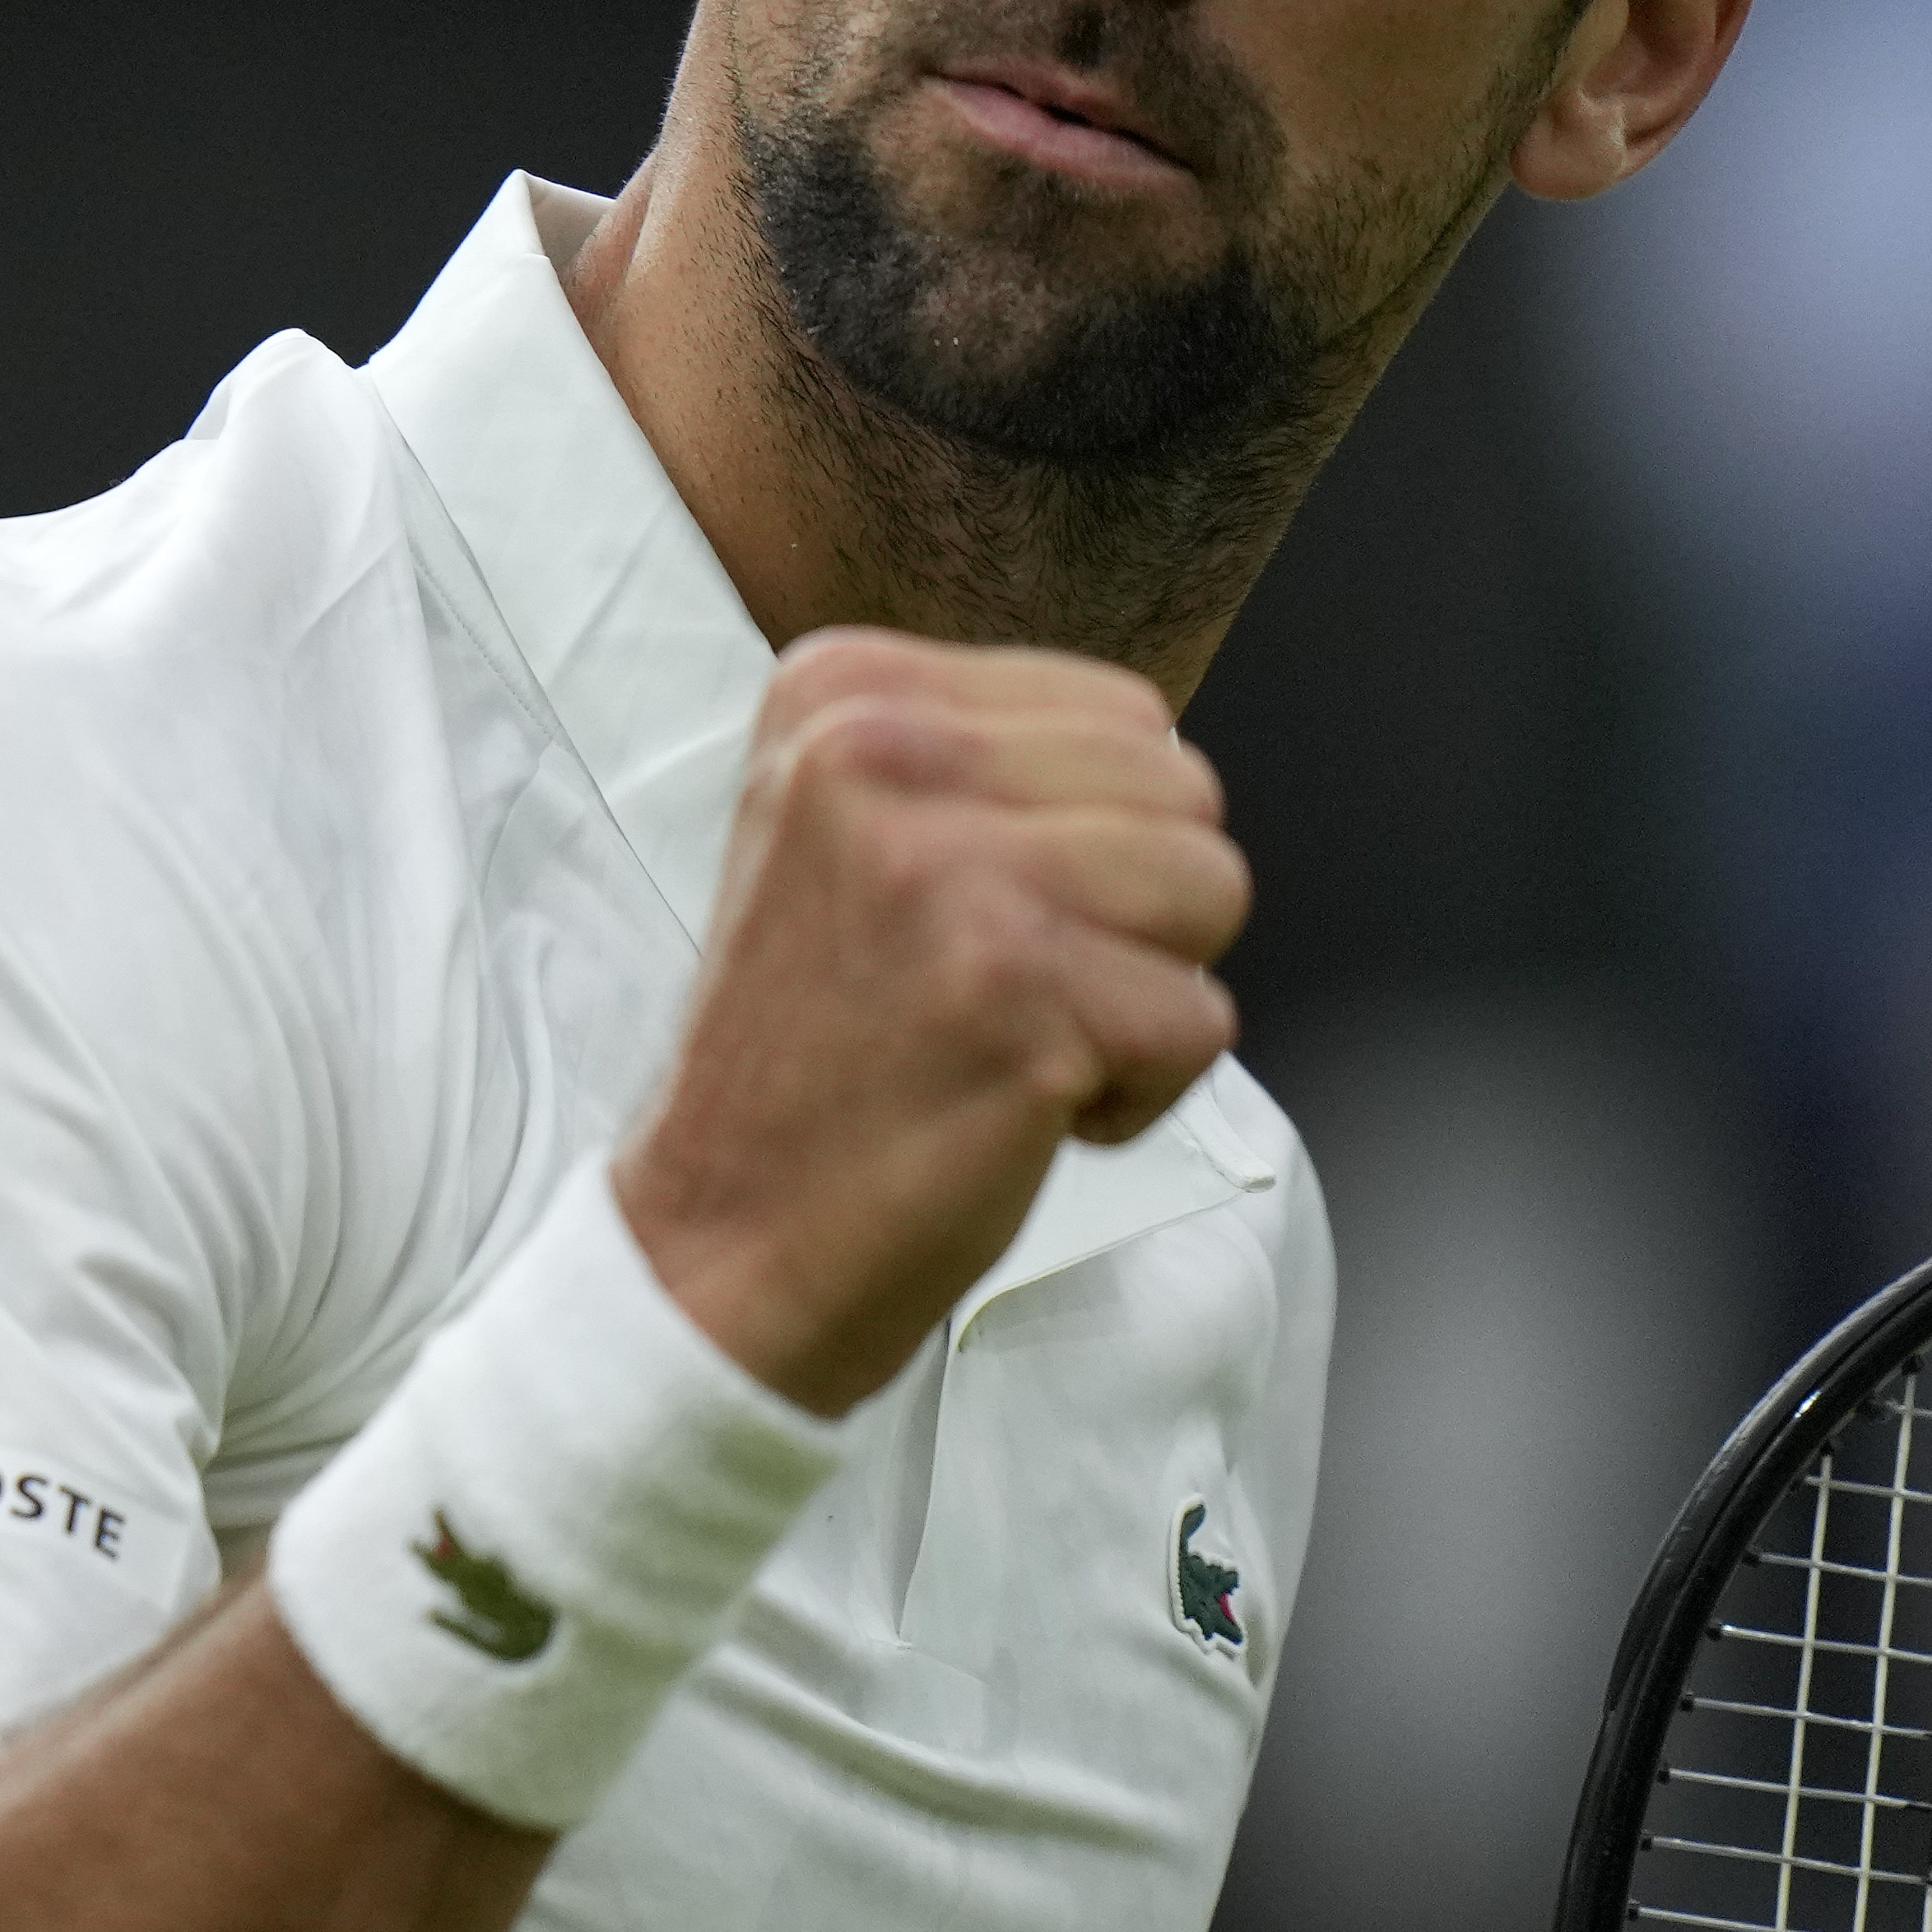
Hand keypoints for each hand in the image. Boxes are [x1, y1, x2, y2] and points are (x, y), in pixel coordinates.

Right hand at [614, 631, 1244, 1414]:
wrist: (718, 1239)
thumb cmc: (813, 1053)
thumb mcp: (845, 833)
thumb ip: (978, 762)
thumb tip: (1166, 757)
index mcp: (838, 692)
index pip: (1124, 712)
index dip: (1088, 840)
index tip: (960, 922)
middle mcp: (880, 752)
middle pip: (1183, 789)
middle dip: (1133, 910)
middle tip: (995, 987)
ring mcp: (947, 870)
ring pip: (1212, 888)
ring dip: (1141, 994)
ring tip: (1011, 1036)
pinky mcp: (1017, 990)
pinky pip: (1204, 1019)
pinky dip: (1137, 1093)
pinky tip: (1018, 1105)